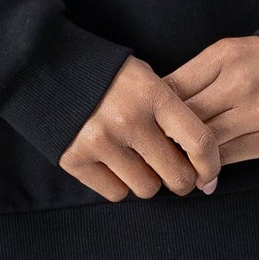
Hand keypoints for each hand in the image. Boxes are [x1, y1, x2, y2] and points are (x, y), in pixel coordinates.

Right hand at [58, 55, 222, 201]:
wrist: (47, 66)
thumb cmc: (108, 74)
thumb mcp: (146, 78)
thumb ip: (171, 112)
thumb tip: (198, 155)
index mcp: (152, 94)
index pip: (198, 141)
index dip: (211, 165)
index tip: (209, 174)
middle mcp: (128, 120)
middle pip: (176, 175)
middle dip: (182, 180)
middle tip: (176, 174)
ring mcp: (100, 142)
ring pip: (147, 189)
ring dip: (148, 180)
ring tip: (138, 161)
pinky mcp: (75, 159)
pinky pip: (115, 193)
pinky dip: (119, 184)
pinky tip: (113, 163)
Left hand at [160, 36, 258, 166]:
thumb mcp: (227, 54)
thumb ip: (194, 76)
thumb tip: (158, 109)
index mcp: (225, 56)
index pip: (174, 88)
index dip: (154, 109)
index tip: (145, 121)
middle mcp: (242, 84)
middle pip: (187, 118)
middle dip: (165, 135)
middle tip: (151, 148)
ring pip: (207, 142)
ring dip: (186, 156)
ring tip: (171, 162)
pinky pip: (230, 157)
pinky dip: (212, 166)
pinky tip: (200, 172)